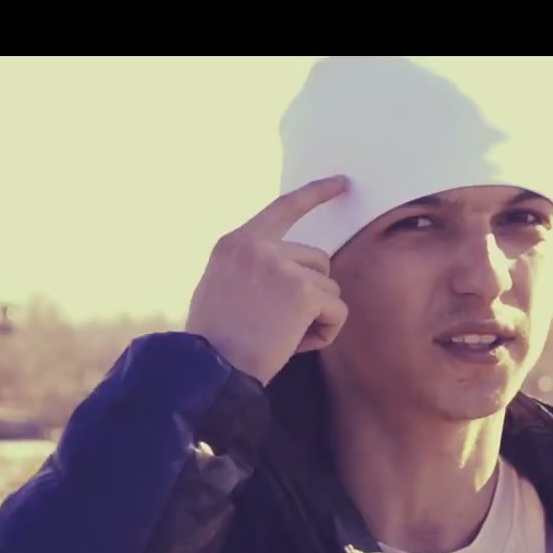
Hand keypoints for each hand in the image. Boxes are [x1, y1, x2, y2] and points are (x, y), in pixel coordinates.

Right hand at [186, 175, 349, 385]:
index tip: (343, 182)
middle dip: (310, 295)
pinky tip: (295, 346)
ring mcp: (281, 266)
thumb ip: (253, 269)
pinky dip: (326, 333)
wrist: (209, 371)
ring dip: (317, 316)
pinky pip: (337, 311)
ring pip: (329, 288)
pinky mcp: (302, 292)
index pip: (284, 207)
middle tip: (279, 327)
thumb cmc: (215, 342)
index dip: (317, 194)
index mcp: (236, 242)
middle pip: (318, 261)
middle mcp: (258, 246)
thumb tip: (294, 271)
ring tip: (282, 338)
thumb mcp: (221, 287)